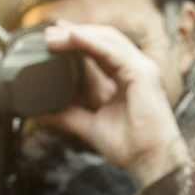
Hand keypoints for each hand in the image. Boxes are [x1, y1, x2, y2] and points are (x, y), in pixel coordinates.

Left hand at [32, 23, 186, 185]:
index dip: (79, 40)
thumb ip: (69, 116)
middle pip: (104, 39)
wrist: (151, 161)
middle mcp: (136, 68)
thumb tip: (43, 113)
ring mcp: (141, 68)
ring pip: (107, 40)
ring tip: (55, 34)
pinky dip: (91, 42)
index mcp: (127, 78)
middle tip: (49, 33)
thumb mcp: (91, 126)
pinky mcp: (141, 73)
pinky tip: (73, 37)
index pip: (101, 50)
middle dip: (76, 33)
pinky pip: (112, 51)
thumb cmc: (132, 147)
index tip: (55, 37)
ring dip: (79, 34)